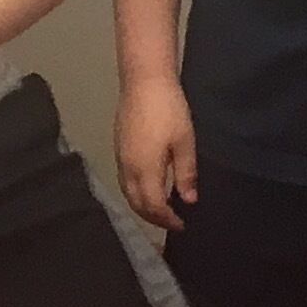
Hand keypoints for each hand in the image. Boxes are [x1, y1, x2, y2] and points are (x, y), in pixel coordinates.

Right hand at [115, 75, 196, 229]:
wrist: (144, 80)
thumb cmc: (168, 110)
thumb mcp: (185, 142)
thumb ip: (186, 174)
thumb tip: (189, 200)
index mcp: (145, 169)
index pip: (153, 206)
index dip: (167, 220)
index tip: (182, 225)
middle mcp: (128, 167)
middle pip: (136, 203)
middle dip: (153, 217)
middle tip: (172, 222)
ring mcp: (120, 156)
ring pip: (127, 191)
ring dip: (142, 205)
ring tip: (161, 208)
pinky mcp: (118, 146)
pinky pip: (124, 179)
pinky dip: (136, 191)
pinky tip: (149, 185)